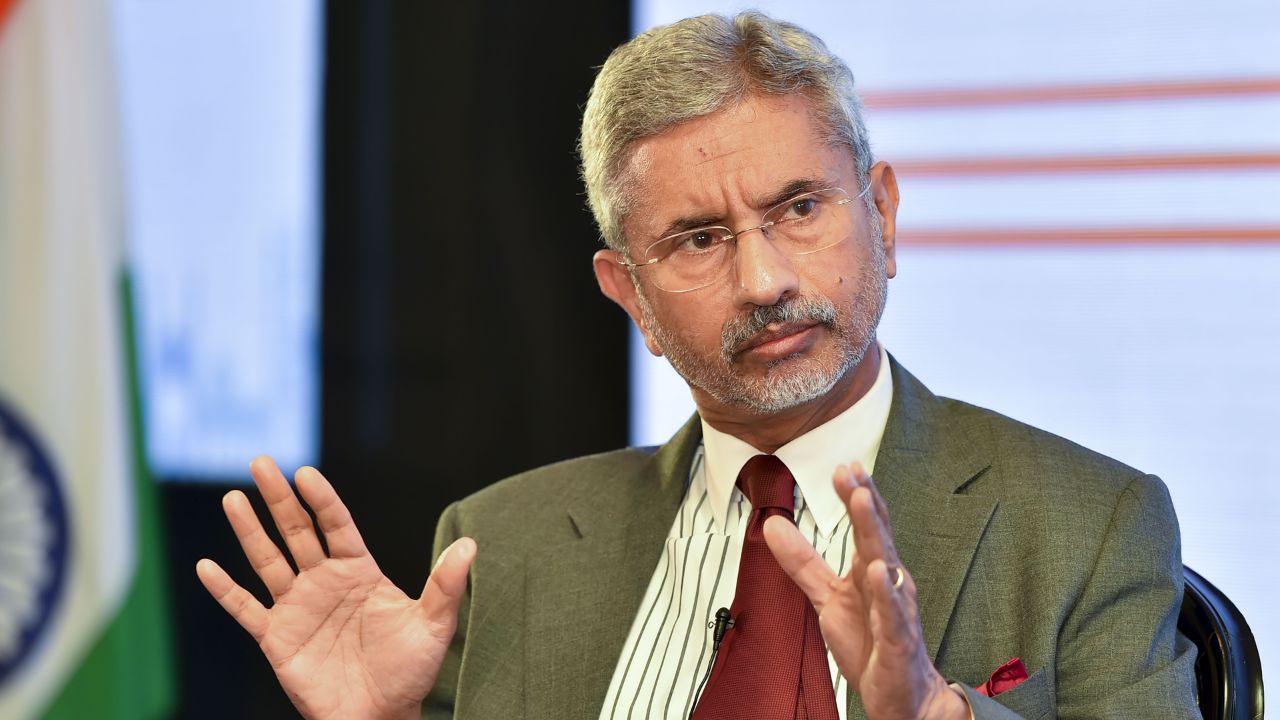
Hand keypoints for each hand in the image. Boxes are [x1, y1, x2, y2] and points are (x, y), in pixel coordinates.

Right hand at [196, 457, 473, 719]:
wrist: (380, 716)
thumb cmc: (409, 672)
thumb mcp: (433, 627)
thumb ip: (446, 586)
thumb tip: (471, 545)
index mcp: (359, 571)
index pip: (336, 525)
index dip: (322, 499)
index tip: (305, 473)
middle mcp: (324, 582)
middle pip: (297, 531)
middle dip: (279, 497)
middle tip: (261, 461)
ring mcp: (298, 607)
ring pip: (268, 560)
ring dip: (249, 530)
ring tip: (233, 498)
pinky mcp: (277, 638)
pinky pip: (246, 609)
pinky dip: (224, 590)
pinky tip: (205, 566)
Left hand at [763, 463, 966, 719]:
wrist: (901, 696)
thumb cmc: (870, 642)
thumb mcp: (828, 598)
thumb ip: (802, 562)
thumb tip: (771, 525)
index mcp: (872, 571)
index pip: (867, 526)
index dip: (856, 495)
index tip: (844, 465)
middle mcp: (889, 584)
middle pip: (877, 536)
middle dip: (864, 502)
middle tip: (850, 470)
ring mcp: (896, 612)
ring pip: (886, 566)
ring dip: (875, 532)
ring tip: (862, 501)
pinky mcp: (898, 644)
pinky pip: (892, 616)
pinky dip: (885, 593)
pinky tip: (876, 571)